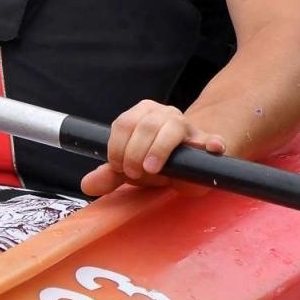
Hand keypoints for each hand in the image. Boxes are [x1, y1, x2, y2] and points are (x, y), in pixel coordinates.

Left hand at [79, 100, 223, 197]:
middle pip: (145, 125)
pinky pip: (211, 139)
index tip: (119, 167)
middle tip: (135, 173)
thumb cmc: (154, 161)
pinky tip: (212, 147)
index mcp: (140, 114)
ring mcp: (187, 126)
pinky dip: (212, 143)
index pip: (124, 123)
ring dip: (158, 149)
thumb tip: (87, 184)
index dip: (118, 147)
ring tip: (152, 168)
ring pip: (172, 127)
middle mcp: (163, 114)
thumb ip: (109, 174)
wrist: (187, 162)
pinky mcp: (207, 141)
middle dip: (135, 152)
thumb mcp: (129, 168)